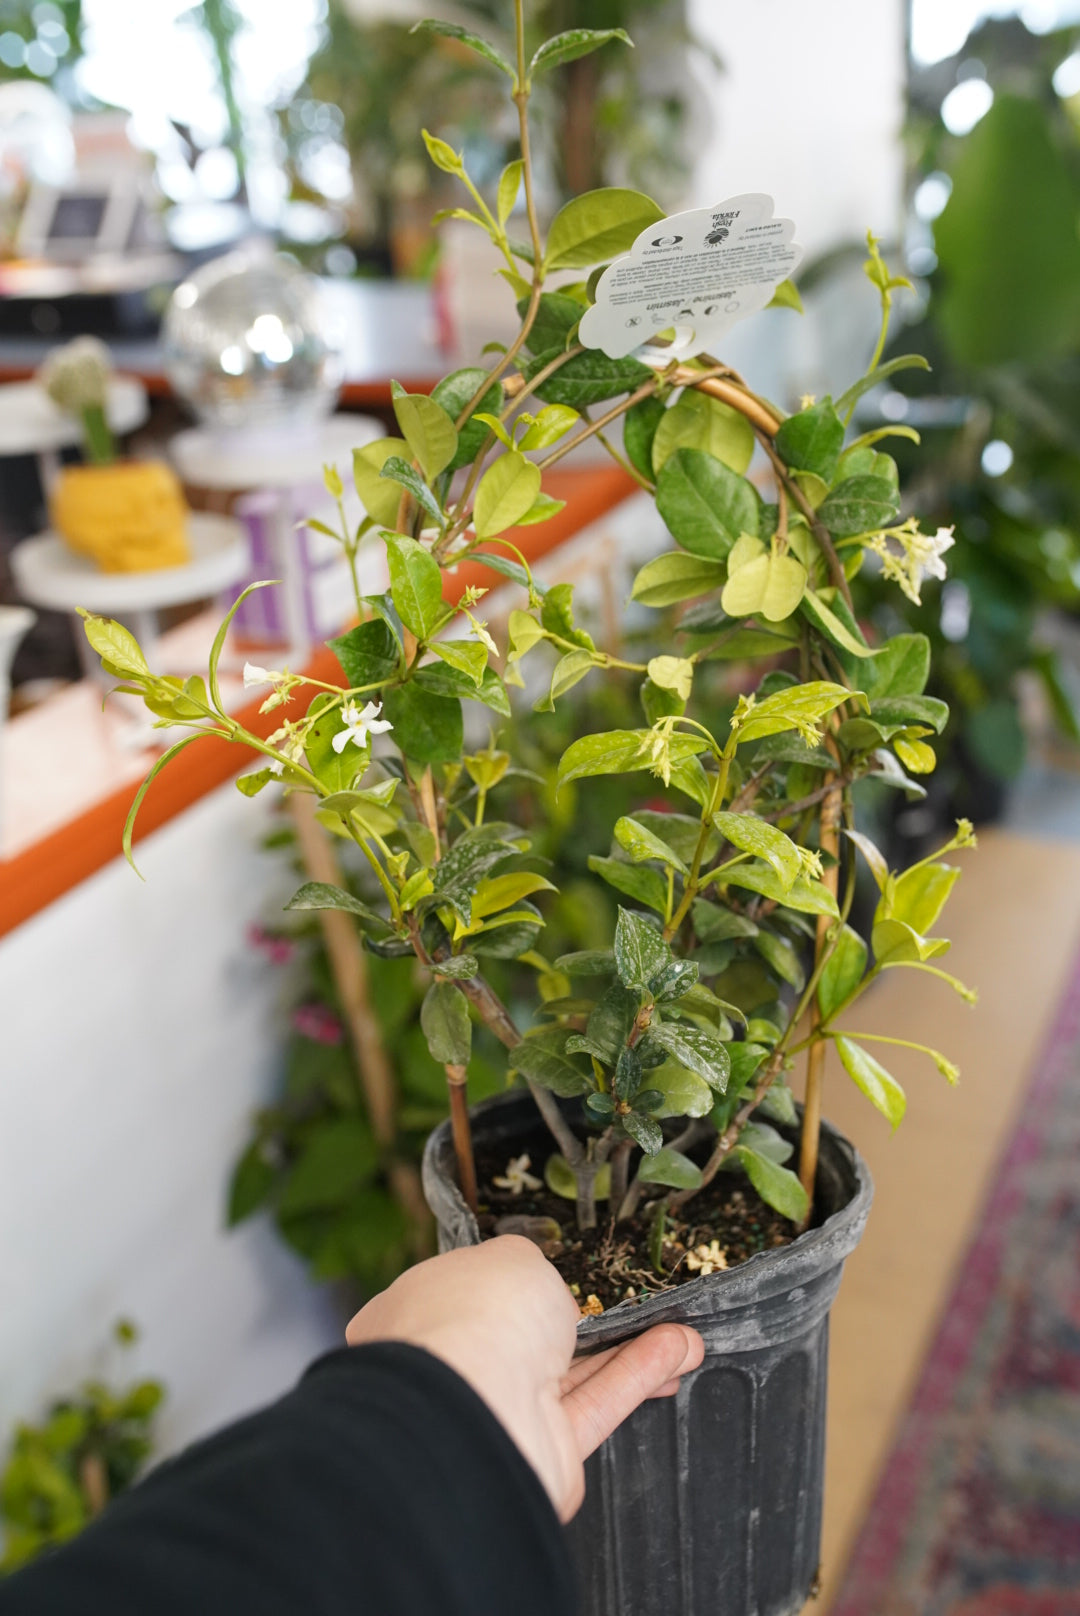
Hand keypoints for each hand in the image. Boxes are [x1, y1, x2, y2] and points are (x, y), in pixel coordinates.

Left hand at [346, 1234, 703, 1520]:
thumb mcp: (511, 1256)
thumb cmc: (474, 1319)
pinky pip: (597, 1406)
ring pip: (573, 1373)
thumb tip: (538, 1277)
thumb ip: (531, 1264)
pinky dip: (636, 1377)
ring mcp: (500, 1409)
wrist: (474, 1413)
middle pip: (531, 1338)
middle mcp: (459, 1363)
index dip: (521, 1282)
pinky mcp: (542, 1451)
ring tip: (678, 1328)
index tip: (567, 1275)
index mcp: (426, 1310)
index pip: (476, 1292)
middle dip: (587, 1321)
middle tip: (632, 1304)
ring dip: (629, 1348)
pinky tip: (675, 1352)